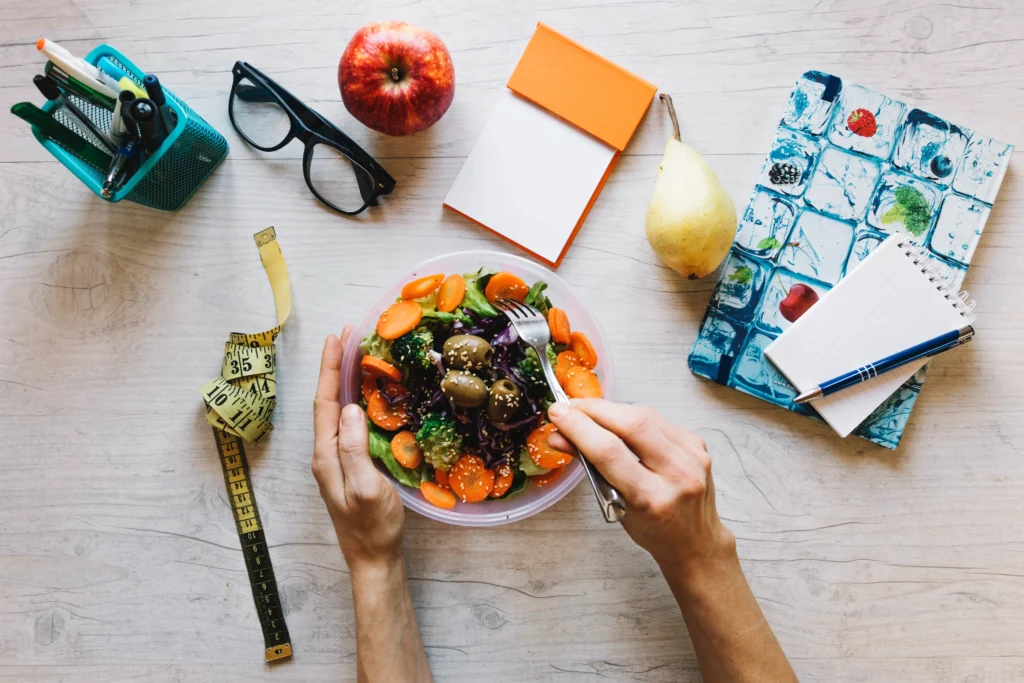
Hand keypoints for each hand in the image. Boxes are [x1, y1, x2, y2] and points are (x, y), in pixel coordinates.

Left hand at [312, 327, 405, 570]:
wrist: (373, 559)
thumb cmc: (372, 528)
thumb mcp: (365, 489)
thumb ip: (354, 450)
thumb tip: (351, 409)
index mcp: (326, 455)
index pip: (325, 402)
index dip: (329, 369)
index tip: (336, 339)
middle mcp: (327, 453)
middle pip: (328, 401)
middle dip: (335, 366)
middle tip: (347, 335)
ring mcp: (337, 459)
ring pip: (338, 410)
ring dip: (344, 380)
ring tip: (355, 354)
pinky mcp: (350, 464)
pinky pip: (350, 423)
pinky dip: (356, 400)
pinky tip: (367, 394)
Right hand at [547, 399, 734, 575]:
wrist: (694, 541)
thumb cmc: (652, 529)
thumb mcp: (614, 504)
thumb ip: (589, 467)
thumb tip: (558, 437)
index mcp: (652, 498)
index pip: (609, 452)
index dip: (579, 428)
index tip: (558, 413)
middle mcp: (677, 474)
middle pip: (631, 424)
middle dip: (595, 409)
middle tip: (570, 407)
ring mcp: (691, 456)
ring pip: (646, 415)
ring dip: (612, 409)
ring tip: (589, 412)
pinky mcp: (697, 443)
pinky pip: (659, 419)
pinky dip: (633, 416)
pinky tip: (619, 421)